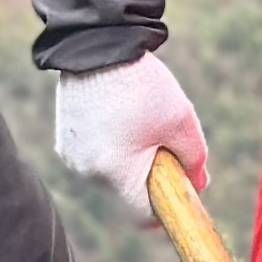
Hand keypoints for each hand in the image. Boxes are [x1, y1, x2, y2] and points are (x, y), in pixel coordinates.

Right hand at [50, 51, 207, 221]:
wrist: (98, 44)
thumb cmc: (143, 85)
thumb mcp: (182, 122)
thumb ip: (194, 162)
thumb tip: (197, 185)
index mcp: (115, 173)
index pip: (143, 216)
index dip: (165, 209)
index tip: (178, 191)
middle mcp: (87, 172)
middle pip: (126, 194)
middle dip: (147, 177)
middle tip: (161, 142)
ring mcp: (72, 157)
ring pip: (110, 175)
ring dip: (128, 160)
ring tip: (136, 121)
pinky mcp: (64, 141)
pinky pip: (94, 157)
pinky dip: (110, 147)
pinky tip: (117, 116)